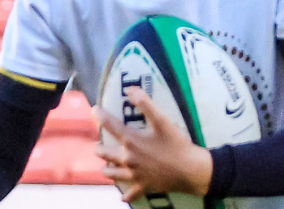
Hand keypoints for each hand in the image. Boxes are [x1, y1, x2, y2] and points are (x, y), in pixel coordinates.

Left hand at [93, 86, 212, 202]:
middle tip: (100, 145)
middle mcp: (127, 158)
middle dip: (99, 148)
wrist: (189, 169)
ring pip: (110, 173)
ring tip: (108, 165)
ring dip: (107, 168)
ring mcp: (133, 174)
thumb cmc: (177, 143)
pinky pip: (129, 193)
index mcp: (131, 140)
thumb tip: (130, 89)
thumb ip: (145, 103)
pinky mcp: (142, 186)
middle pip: (103, 153)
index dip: (100, 115)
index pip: (110, 125)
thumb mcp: (162, 120)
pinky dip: (126, 193)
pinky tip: (124, 194)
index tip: (94, 109)